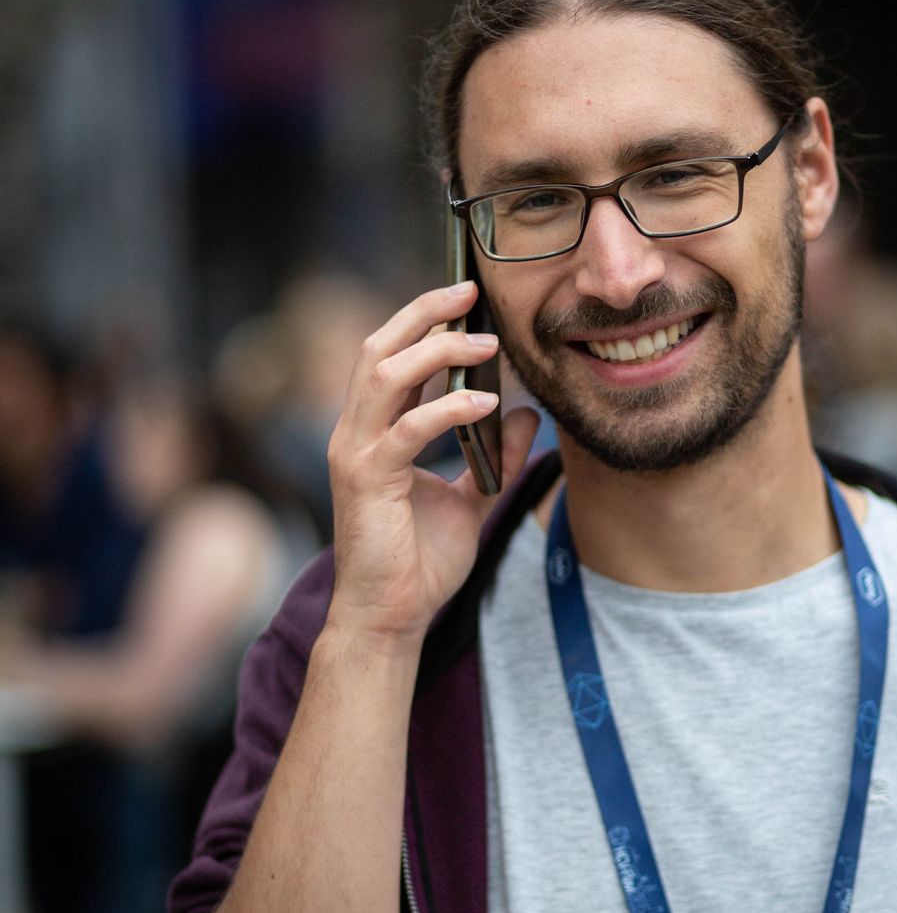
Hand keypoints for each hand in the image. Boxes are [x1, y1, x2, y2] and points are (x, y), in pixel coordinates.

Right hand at [324, 281, 538, 647]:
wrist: (390, 619)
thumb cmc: (419, 563)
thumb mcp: (470, 499)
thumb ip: (494, 457)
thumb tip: (525, 414)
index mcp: (373, 431)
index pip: (390, 355)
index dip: (423, 319)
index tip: (468, 298)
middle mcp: (355, 433)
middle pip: (378, 347)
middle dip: (423, 312)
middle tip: (470, 293)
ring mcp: (355, 454)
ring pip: (385, 374)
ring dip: (437, 350)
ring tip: (484, 344)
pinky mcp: (367, 480)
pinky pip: (408, 429)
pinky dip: (448, 409)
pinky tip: (485, 404)